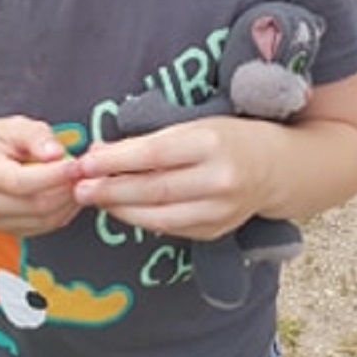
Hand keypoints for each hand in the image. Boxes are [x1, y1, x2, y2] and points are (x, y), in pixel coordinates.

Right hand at [0, 115, 82, 236]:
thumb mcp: (13, 126)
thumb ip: (36, 135)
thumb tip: (56, 153)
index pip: (21, 182)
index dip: (53, 176)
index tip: (76, 164)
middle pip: (36, 204)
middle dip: (66, 188)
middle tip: (84, 170)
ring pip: (45, 219)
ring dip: (69, 201)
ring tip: (78, 179)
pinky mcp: (10, 231)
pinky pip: (46, 226)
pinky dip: (64, 211)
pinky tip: (69, 192)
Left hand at [74, 118, 276, 242]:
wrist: (277, 167)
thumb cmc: (228, 136)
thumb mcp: (194, 125)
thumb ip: (150, 139)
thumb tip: (100, 151)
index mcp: (211, 143)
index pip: (153, 155)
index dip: (115, 161)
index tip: (85, 162)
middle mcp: (219, 180)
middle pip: (152, 189)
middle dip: (110, 190)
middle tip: (79, 187)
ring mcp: (220, 211)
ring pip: (158, 216)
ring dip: (120, 209)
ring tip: (94, 199)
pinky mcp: (216, 231)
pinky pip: (170, 229)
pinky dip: (142, 220)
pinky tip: (121, 210)